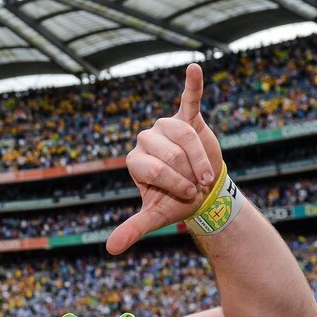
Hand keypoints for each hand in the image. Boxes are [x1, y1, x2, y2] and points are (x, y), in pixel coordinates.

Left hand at [106, 63, 225, 254]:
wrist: (202, 193)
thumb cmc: (176, 203)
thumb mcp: (154, 217)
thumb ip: (133, 228)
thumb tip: (111, 249)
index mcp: (135, 160)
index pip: (153, 165)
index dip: (172, 181)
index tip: (187, 194)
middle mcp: (147, 139)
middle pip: (170, 151)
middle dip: (187, 171)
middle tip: (196, 185)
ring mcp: (166, 127)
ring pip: (185, 135)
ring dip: (199, 156)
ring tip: (206, 173)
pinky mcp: (189, 118)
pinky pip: (189, 99)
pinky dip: (192, 84)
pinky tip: (194, 67)